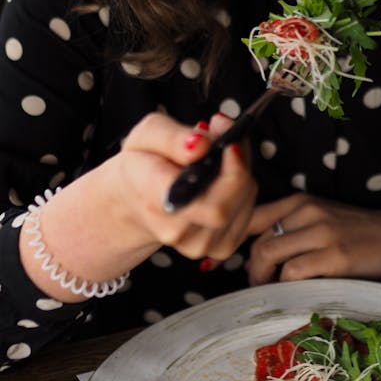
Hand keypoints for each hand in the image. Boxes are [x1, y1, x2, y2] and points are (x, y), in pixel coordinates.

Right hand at [21, 111, 256, 301]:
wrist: (133, 202)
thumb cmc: (141, 167)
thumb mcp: (146, 136)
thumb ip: (173, 135)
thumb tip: (203, 144)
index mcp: (157, 201)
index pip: (205, 198)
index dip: (228, 165)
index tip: (223, 131)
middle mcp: (177, 231)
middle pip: (230, 205)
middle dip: (239, 165)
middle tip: (228, 135)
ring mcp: (197, 246)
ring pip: (244, 210)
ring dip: (242, 177)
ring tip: (222, 155)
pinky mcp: (216, 248)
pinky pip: (247, 220)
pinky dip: (246, 195)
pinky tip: (227, 178)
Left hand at [246, 193, 380, 285]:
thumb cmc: (354, 234)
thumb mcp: (318, 220)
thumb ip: (286, 231)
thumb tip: (250, 260)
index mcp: (300, 201)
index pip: (251, 217)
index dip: (234, 242)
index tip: (229, 262)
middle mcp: (308, 211)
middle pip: (258, 242)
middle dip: (251, 270)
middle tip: (258, 285)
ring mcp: (321, 233)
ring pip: (269, 255)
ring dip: (263, 280)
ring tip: (271, 291)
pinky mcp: (334, 256)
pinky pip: (292, 273)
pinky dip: (285, 286)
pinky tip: (292, 293)